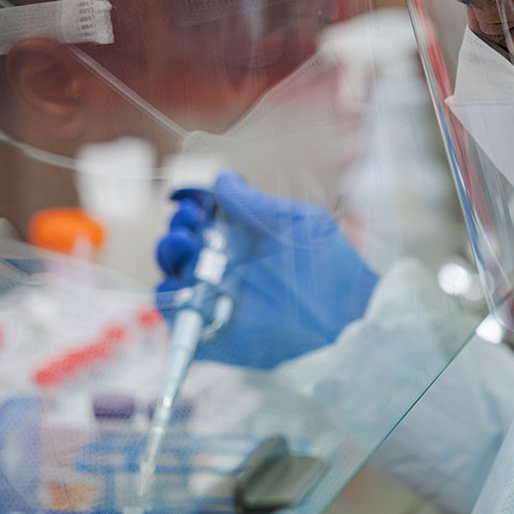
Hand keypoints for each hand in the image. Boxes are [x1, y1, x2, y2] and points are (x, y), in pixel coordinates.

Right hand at [156, 172, 377, 368]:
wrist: (344, 319)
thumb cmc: (329, 267)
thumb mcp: (295, 223)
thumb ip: (255, 204)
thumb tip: (222, 179)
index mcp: (244, 240)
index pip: (203, 220)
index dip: (190, 206)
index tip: (185, 198)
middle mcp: (226, 269)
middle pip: (181, 247)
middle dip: (176, 230)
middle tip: (187, 222)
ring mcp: (216, 300)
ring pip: (173, 277)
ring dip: (169, 257)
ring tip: (182, 243)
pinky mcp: (211, 335)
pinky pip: (176, 318)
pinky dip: (169, 301)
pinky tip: (181, 282)